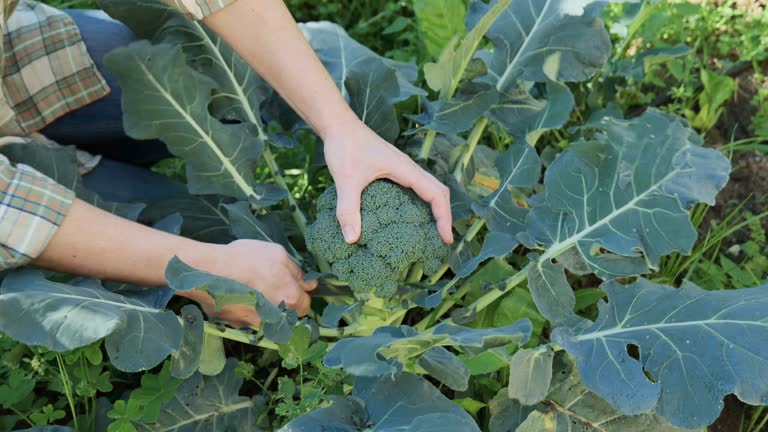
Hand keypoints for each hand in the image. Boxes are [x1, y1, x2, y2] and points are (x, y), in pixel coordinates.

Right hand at [176, 240, 316, 327]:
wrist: (207, 270)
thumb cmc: (244, 258)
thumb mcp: (277, 254)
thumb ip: (297, 272)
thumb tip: (310, 284)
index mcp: (289, 298)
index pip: (305, 305)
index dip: (299, 294)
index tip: (291, 286)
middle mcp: (275, 317)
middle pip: (287, 315)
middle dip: (283, 303)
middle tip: (270, 286)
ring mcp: (255, 323)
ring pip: (267, 318)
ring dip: (263, 307)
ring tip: (249, 287)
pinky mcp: (236, 325)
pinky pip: (247, 319)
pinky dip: (244, 309)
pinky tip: (236, 294)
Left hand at [323, 121, 453, 244]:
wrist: (338, 125)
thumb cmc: (345, 146)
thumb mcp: (345, 179)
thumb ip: (348, 208)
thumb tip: (352, 240)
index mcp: (405, 169)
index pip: (436, 194)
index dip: (444, 217)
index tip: (446, 239)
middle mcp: (408, 168)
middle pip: (438, 191)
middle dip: (444, 215)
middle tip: (442, 240)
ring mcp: (401, 168)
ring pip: (428, 189)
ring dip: (434, 209)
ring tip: (430, 233)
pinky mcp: (392, 170)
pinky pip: (415, 188)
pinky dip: (420, 203)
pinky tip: (407, 219)